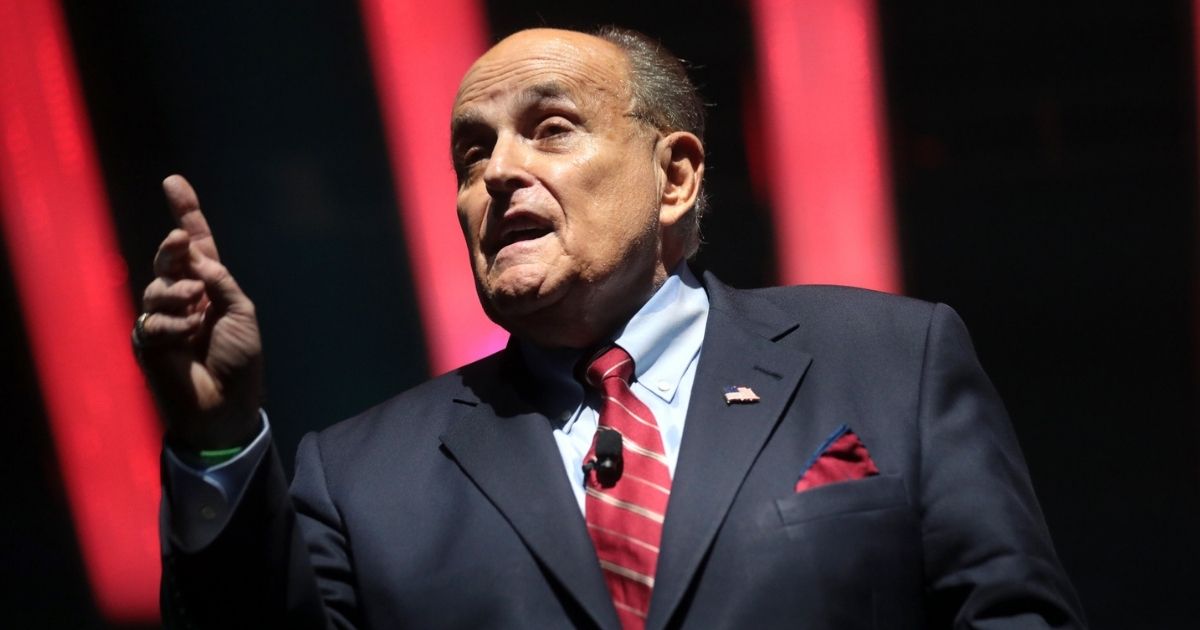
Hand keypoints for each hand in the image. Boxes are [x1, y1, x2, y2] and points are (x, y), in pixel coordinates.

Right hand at [136, 175, 262, 449]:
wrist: (226, 403)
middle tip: (182, 244)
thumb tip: (196, 259)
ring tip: (195, 307)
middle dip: (173, 248)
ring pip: (157, 286)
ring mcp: (163, 316)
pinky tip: (188, 335)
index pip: (197, 244)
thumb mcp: (241, 312)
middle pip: (170, 259)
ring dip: (177, 292)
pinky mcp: (147, 339)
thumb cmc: (239, 359)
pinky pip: (151, 319)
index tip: (174, 182)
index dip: (186, 213)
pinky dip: (172, 323)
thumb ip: (220, 281)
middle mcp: (185, 296)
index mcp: (211, 285)